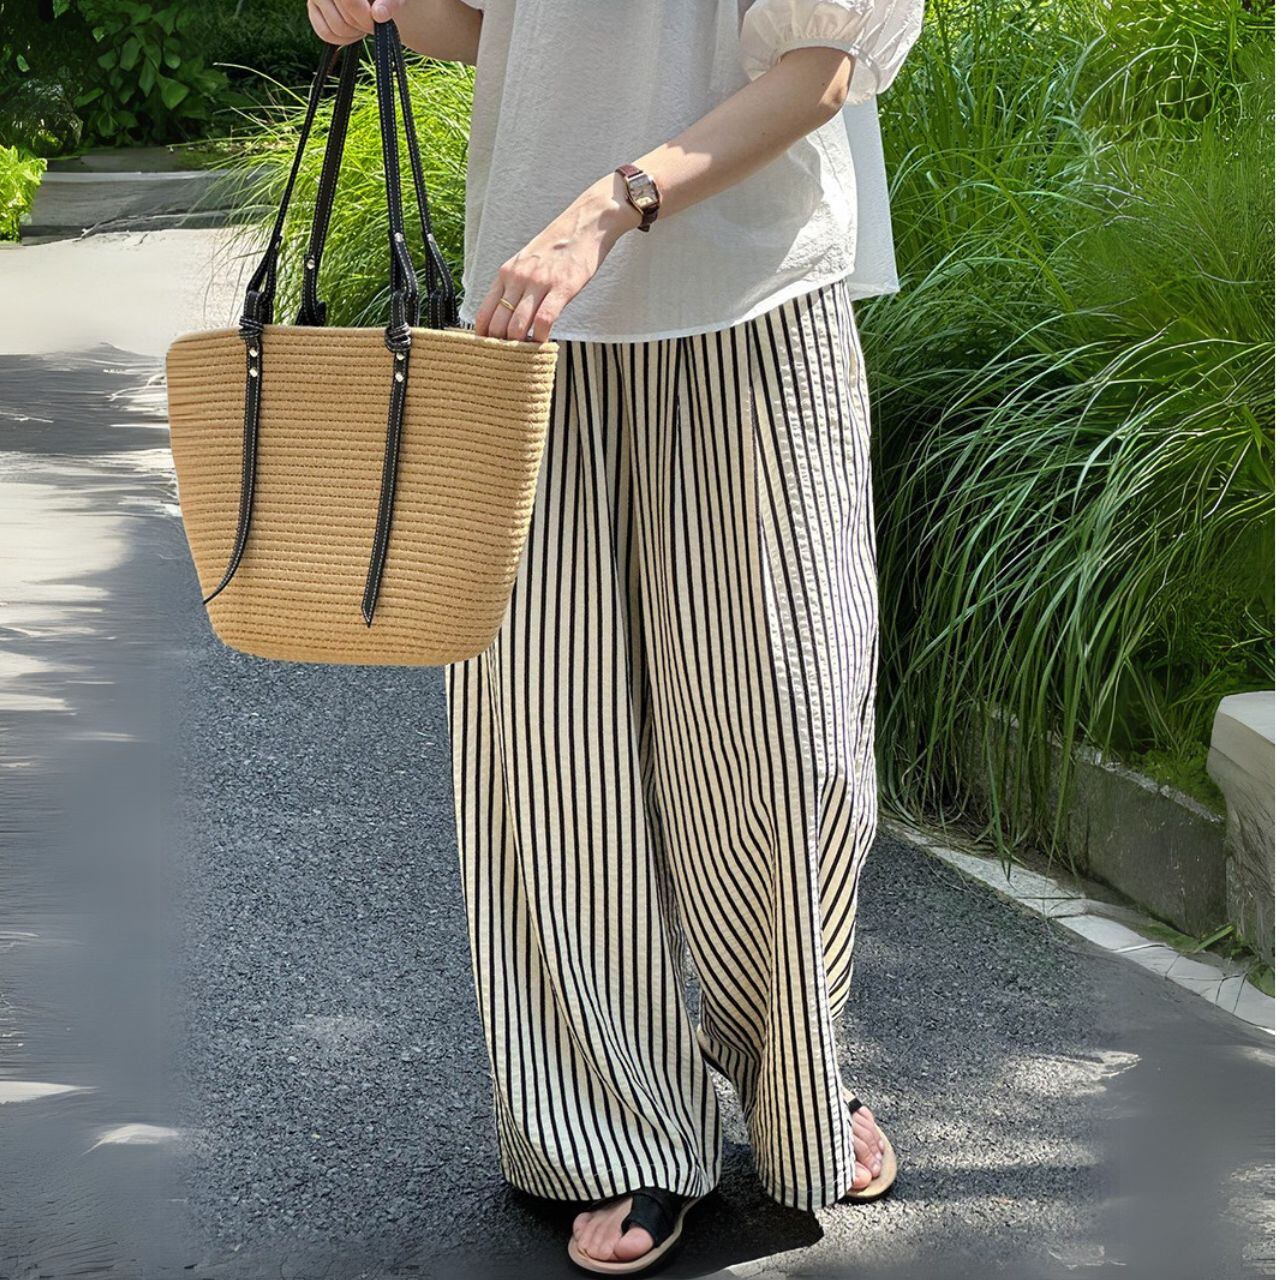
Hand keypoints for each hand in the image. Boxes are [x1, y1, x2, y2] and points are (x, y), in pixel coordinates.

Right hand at [307, 0, 404, 44]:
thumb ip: (389, 4)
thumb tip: (379, 15)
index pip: (349, 2)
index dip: (364, 18)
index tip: (376, 24)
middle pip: (343, 20)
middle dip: (362, 27)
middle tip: (372, 23)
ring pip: (334, 29)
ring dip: (354, 34)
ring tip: (363, 23)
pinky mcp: (313, 8)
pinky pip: (325, 33)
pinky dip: (343, 39)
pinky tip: (353, 30)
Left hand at [473, 173, 642, 341]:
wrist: (586, 223)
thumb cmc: (558, 247)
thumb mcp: (527, 262)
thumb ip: (515, 286)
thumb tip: (507, 316)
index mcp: (506, 273)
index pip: (485, 313)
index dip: (484, 337)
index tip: (490, 352)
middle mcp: (518, 278)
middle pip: (498, 325)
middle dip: (502, 347)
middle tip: (511, 360)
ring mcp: (539, 283)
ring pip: (517, 326)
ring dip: (520, 346)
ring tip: (526, 355)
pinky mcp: (562, 287)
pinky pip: (544, 321)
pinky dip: (541, 338)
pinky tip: (544, 343)